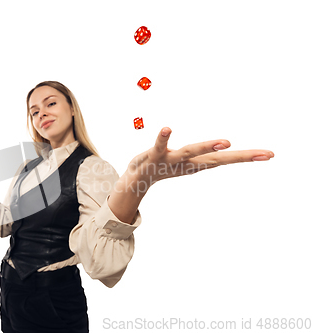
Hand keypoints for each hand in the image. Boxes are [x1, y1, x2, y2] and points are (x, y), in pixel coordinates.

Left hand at [128, 127, 274, 185]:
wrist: (138, 179)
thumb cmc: (166, 166)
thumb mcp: (189, 162)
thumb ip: (206, 156)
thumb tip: (224, 151)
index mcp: (199, 164)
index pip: (227, 160)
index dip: (248, 156)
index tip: (270, 154)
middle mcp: (189, 163)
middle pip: (217, 159)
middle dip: (240, 156)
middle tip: (263, 154)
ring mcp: (172, 161)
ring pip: (191, 152)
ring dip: (207, 146)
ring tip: (226, 142)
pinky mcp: (155, 156)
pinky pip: (160, 145)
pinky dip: (163, 137)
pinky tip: (167, 128)